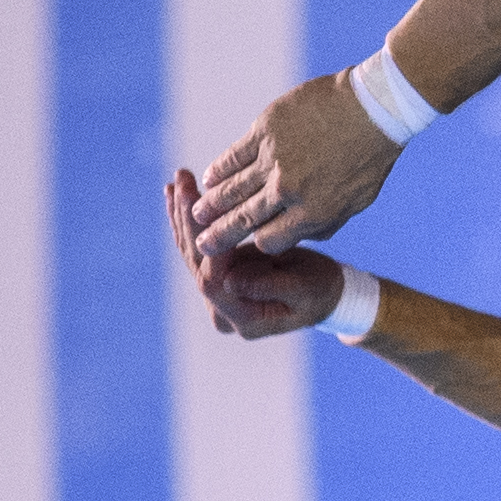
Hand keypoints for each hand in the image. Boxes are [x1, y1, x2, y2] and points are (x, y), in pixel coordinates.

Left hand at [165, 170, 349, 339]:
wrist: (324, 294)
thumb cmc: (321, 291)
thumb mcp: (305, 290)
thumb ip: (270, 287)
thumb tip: (230, 281)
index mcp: (244, 318)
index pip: (213, 280)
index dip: (208, 245)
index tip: (208, 209)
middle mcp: (223, 309)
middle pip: (196, 262)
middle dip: (188, 220)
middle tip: (182, 183)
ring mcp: (218, 293)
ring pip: (191, 251)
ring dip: (182, 215)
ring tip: (177, 182)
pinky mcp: (217, 275)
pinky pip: (197, 246)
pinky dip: (187, 219)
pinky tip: (177, 194)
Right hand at [180, 70, 400, 259]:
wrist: (374, 108)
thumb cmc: (370, 158)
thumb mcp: (355, 202)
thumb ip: (325, 221)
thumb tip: (296, 235)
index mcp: (313, 213)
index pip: (271, 240)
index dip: (257, 244)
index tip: (246, 245)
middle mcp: (289, 190)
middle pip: (244, 219)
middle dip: (219, 236)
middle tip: (201, 245)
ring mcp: (274, 159)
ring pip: (233, 189)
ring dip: (211, 204)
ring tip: (197, 215)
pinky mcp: (265, 129)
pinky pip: (234, 155)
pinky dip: (218, 169)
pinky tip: (207, 179)